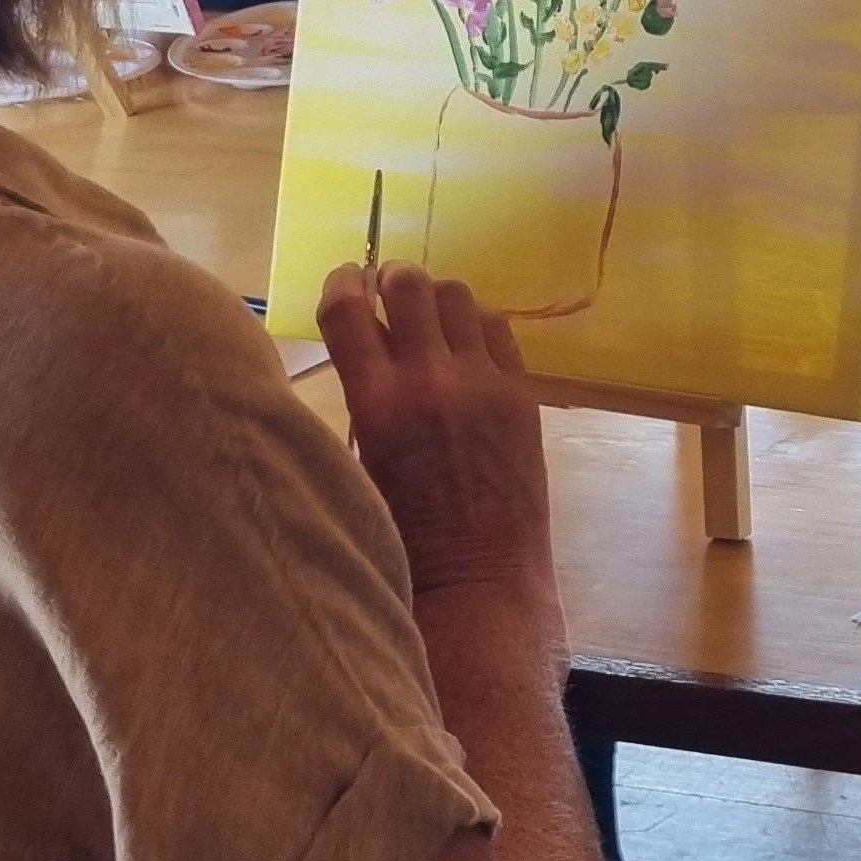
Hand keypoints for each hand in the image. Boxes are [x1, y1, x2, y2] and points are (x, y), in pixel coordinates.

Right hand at [318, 262, 555, 597]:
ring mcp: (484, 382)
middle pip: (409, 285)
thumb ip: (361, 403)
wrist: (478, 580)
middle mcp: (431, 379)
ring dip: (436, 296)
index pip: (348, 309)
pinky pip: (497, 328)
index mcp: (376, 402)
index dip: (340, 284)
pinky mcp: (520, 393)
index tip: (343, 280)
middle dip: (392, 281)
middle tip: (387, 290)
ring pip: (459, 296)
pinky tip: (466, 341)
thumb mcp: (359, 467)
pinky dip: (475, 323)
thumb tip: (363, 351)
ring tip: (428, 314)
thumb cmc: (402, 539)